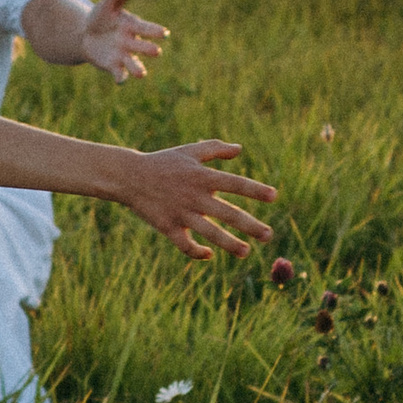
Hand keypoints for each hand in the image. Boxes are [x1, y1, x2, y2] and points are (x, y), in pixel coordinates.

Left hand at [80, 0, 168, 84]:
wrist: (86, 34)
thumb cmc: (101, 16)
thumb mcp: (108, 4)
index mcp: (133, 26)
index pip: (146, 28)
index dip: (155, 31)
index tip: (164, 33)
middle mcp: (132, 42)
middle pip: (143, 47)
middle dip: (149, 49)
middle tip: (156, 51)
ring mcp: (123, 55)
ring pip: (133, 63)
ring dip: (137, 68)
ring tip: (142, 74)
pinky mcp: (113, 65)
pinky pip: (119, 73)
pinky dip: (121, 77)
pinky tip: (120, 81)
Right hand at [120, 141, 277, 260]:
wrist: (129, 176)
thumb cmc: (162, 162)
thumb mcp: (189, 151)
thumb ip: (215, 149)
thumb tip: (239, 149)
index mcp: (202, 176)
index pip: (234, 184)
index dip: (254, 190)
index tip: (273, 196)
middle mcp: (195, 196)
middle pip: (227, 213)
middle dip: (250, 225)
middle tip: (268, 236)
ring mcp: (181, 213)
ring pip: (209, 232)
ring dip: (229, 244)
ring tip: (246, 252)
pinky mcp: (167, 227)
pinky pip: (185, 244)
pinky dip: (197, 251)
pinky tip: (209, 253)